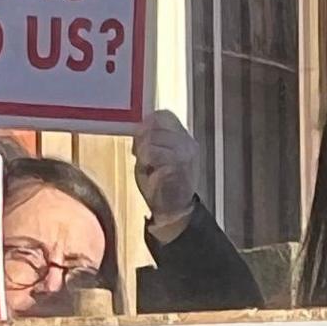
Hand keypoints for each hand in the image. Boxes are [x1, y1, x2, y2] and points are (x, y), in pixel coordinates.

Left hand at [137, 109, 202, 240]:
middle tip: (140, 154)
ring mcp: (184, 155)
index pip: (164, 115)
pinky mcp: (177, 166)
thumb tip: (139, 126)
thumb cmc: (164, 182)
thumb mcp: (158, 155)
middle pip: (156, 125)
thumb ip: (151, 139)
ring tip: (146, 164)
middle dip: (142, 138)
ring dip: (143, 151)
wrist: (175, 210)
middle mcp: (187, 143)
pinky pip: (153, 154)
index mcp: (184, 138)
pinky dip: (146, 162)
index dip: (148, 122)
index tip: (140, 135)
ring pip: (153, 139)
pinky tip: (150, 172)